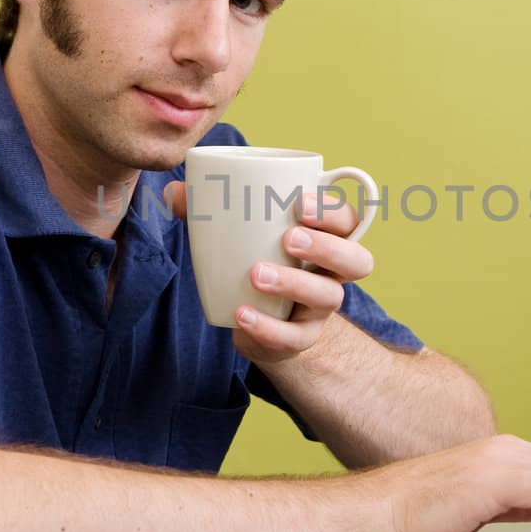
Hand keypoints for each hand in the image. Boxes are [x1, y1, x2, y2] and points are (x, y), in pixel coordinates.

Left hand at [165, 180, 373, 364]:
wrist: (256, 316)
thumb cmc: (254, 257)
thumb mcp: (237, 232)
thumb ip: (210, 210)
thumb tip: (173, 193)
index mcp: (326, 236)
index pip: (347, 220)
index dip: (332, 211)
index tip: (300, 202)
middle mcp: (332, 272)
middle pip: (357, 260)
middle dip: (327, 247)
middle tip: (289, 239)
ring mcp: (320, 308)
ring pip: (330, 297)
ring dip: (295, 284)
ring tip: (256, 275)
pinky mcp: (300, 337)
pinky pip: (294, 337)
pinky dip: (268, 327)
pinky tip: (241, 314)